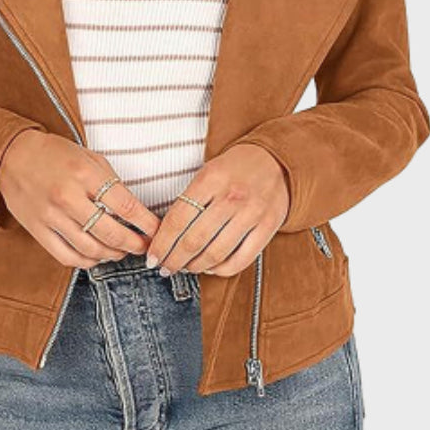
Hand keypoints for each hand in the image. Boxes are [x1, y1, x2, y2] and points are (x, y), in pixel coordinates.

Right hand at [0, 130, 159, 267]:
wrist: (12, 155)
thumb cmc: (56, 154)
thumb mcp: (90, 158)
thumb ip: (112, 184)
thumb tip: (137, 213)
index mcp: (85, 174)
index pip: (126, 206)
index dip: (147, 224)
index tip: (158, 231)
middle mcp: (68, 197)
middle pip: (112, 233)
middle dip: (135, 244)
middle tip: (145, 247)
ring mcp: (51, 217)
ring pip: (91, 249)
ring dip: (113, 255)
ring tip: (122, 251)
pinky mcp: (37, 231)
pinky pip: (68, 256)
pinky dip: (87, 261)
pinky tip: (97, 256)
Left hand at [145, 143, 289, 276]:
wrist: (276, 160)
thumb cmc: (235, 168)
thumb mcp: (207, 173)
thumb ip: (189, 200)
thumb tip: (165, 235)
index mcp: (211, 179)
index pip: (177, 219)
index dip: (161, 243)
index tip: (152, 257)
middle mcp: (231, 197)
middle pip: (194, 240)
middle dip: (174, 260)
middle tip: (165, 268)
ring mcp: (252, 213)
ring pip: (215, 253)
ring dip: (195, 267)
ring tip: (185, 268)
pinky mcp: (268, 227)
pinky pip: (240, 260)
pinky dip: (221, 270)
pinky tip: (210, 267)